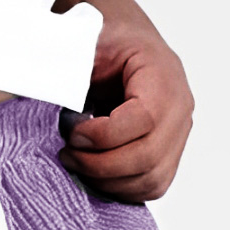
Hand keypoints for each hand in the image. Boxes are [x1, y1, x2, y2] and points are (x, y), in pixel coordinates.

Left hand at [58, 0, 194, 202]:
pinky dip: (118, 188)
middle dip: (99, 165)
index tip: (71, 132)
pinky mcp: (168, 158)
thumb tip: (50, 88)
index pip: (144, 120)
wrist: (126, 49)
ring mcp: (177, 137)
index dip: (102, 135)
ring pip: (149, 179)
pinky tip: (94, 173)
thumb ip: (74, 63)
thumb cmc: (108, 47)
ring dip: (106, 180)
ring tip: (77, 162)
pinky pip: (149, 187)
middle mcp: (179, 109)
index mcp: (164, 76)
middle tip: (67, 155)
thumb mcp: (89, 41)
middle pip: (147, 157)